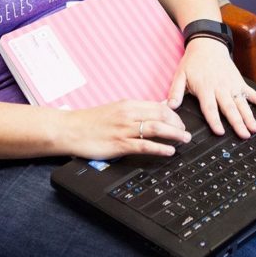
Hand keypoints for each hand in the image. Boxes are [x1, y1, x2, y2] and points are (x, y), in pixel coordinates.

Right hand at [64, 99, 189, 159]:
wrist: (69, 129)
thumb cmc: (91, 122)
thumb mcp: (115, 110)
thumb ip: (134, 111)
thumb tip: (153, 111)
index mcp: (128, 104)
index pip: (159, 106)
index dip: (174, 114)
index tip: (180, 122)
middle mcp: (128, 114)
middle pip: (161, 115)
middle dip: (177, 124)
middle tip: (186, 132)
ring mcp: (124, 129)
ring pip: (156, 128)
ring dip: (174, 134)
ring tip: (185, 140)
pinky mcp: (119, 144)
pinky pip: (144, 145)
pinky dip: (160, 148)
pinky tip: (169, 151)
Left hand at [166, 36, 255, 138]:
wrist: (208, 44)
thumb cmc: (192, 62)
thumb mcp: (180, 75)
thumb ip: (175, 92)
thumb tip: (169, 107)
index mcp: (205, 88)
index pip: (210, 107)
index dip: (215, 120)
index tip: (220, 132)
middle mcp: (221, 87)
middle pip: (230, 108)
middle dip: (237, 122)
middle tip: (244, 135)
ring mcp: (233, 85)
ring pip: (242, 103)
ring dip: (250, 117)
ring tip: (255, 129)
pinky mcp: (240, 83)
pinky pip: (253, 94)